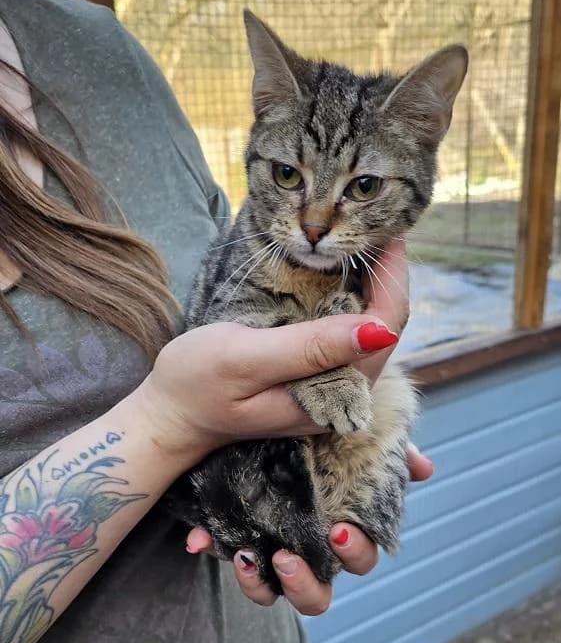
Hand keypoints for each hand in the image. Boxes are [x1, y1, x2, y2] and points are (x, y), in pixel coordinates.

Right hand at [137, 242, 407, 471]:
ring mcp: (330, 387)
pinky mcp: (315, 377)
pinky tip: (342, 271)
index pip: (385, 328)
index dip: (392, 277)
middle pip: (384, 326)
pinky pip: (345, 333)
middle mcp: (343, 395)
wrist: (168, 417)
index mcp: (333, 394)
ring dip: (370, 284)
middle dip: (385, 275)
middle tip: (376, 224)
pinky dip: (349, 299)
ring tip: (362, 237)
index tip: (388, 230)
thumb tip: (379, 330)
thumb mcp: (246, 359)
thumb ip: (310, 347)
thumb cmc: (196, 385)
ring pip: (368, 327)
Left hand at [187, 443, 432, 614]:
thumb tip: (424, 468)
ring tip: (252, 556)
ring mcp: (276, 558)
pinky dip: (223, 559)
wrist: (259, 418)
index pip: (359, 558)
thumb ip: (389, 450)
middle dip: (305, 584)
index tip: (337, 531)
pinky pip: (238, 572)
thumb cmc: (318, 438)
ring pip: (275, 596)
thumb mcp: (349, 436)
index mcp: (342, 533)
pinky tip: (207, 540)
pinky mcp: (243, 548)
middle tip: (288, 555)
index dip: (354, 552)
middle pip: (317, 596)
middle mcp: (311, 555)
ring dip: (264, 586)